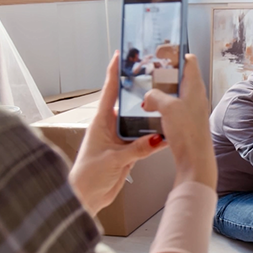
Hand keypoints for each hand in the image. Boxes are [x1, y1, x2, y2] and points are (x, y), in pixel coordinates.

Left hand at [69, 52, 167, 215]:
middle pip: (127, 103)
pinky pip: (143, 140)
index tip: (121, 55)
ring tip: (166, 102)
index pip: (109, 91)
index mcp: (101, 121)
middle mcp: (110, 127)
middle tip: (154, 76)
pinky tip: (166, 134)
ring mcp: (119, 139)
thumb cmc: (89, 175)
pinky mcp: (126, 152)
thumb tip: (156, 138)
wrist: (86, 198)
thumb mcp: (114, 159)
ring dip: (150, 116)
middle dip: (139, 90)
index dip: (114, 72)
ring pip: (138, 122)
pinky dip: (153, 137)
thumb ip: (136, 149)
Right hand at [143, 55, 216, 189]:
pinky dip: (162, 107)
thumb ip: (155, 96)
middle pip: (180, 77)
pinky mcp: (187, 123)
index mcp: (195, 86)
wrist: (195, 161)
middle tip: (148, 75)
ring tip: (147, 94)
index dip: (176, 55)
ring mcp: (192, 110)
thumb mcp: (167, 108)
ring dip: (161, 93)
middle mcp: (196, 96)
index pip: (189, 61)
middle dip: (163, 75)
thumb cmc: (188, 133)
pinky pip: (173, 108)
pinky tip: (152, 112)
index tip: (161, 53)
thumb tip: (149, 96)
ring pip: (175, 94)